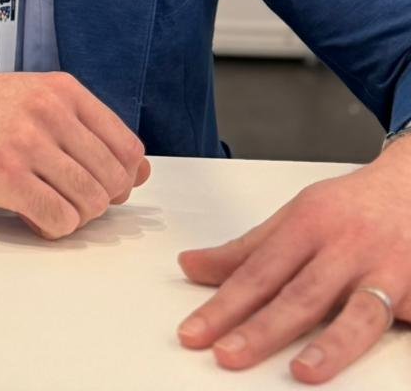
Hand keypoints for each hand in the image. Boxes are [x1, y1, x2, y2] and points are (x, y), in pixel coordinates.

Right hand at [0, 62, 148, 237]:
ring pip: (89, 203)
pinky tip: (26, 213)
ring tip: (43, 205)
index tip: (98, 187)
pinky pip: (58, 220)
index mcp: (61, 89)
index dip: (121, 177)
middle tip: (64, 200)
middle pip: (112, 180)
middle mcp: (49, 111)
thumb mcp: (28, 97)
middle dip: (96, 202)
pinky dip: (51, 229)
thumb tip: (135, 171)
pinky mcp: (4, 175)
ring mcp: (27, 142)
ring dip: (72, 217)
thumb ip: (77, 126)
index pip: (127, 146)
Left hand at [177, 142, 410, 380]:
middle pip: (299, 294)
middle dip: (261, 329)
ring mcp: (385, 272)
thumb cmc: (349, 208)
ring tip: (301, 372)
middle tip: (225, 354)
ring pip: (356, 314)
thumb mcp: (296, 217)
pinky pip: (399, 319)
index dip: (223, 304)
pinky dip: (387, 336)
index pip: (257, 271)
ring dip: (330, 345)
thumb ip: (247, 250)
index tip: (194, 332)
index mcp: (307, 224)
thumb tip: (191, 267)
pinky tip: (365, 368)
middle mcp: (344, 247)